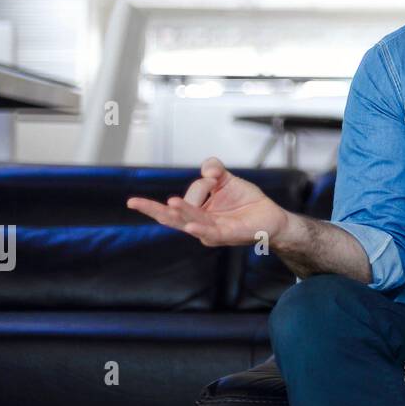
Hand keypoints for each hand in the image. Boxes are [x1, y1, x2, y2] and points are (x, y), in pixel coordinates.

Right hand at [126, 156, 289, 247]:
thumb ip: (215, 170)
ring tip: (170, 204)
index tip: (212, 176)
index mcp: (197, 212)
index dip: (197, 185)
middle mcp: (200, 223)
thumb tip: (206, 169)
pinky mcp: (227, 236)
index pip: (186, 198)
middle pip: (172, 218)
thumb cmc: (248, 201)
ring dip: (181, 212)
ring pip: (190, 222)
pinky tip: (191, 226)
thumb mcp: (228, 180)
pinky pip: (211, 233)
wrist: (272, 217)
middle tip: (133, 202)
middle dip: (151, 209)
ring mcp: (211, 232)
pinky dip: (200, 229)